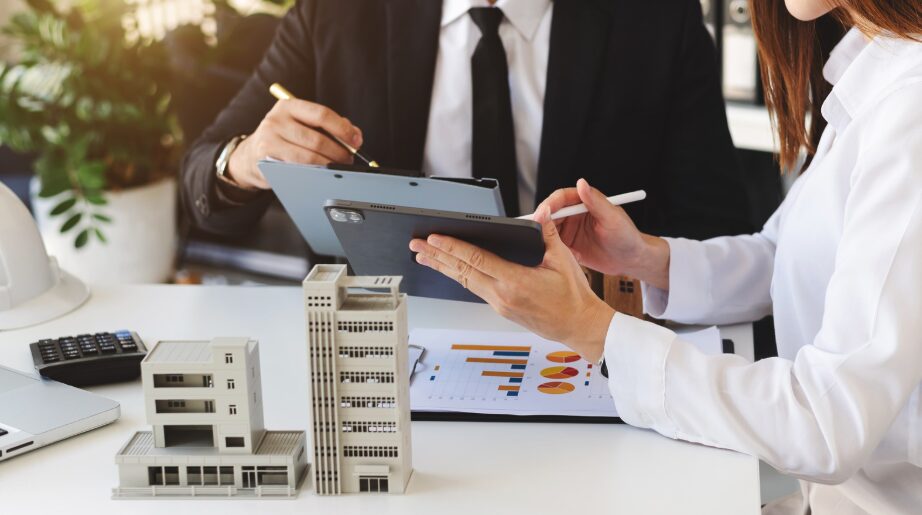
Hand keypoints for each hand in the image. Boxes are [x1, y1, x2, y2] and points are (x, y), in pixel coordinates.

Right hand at [226, 99, 362, 189]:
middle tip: (348, 159)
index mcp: (289, 106)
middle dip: (339, 152)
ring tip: (338, 168)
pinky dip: (315, 173)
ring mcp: (269, 140)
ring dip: (329, 165)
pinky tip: (322, 174)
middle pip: (317, 139)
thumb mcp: (303, 124)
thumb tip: (354, 134)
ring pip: (309, 157)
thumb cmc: (284, 138)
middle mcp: (276, 120)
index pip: (321, 114)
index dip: (343, 129)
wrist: (251, 155)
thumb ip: (329, 126)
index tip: (356, 141)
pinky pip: (298, 170)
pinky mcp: (266, 160)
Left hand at [409, 207, 614, 362]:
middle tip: (417, 246)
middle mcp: (502, 295)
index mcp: (515, 281)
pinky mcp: (501, 309)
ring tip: (424, 257)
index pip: (475, 260)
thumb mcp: (563, 259)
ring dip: (443, 268)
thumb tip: (540, 214)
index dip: (452, 247)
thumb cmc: (572, 297)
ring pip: (464, 282)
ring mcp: (499, 305)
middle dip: (436, 257)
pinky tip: (451, 271)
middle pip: (462, 272)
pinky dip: (459, 277)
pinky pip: (474, 289)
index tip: (435, 238)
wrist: (578, 325)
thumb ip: (547, 234)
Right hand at [541, 179, 670, 289]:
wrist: (631, 260)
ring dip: (544, 235)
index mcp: (584, 203)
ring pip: (549, 230)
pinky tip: (554, 253)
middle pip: (550, 214)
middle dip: (542, 220)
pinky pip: (554, 246)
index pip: (561, 198)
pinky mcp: (569, 247)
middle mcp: (574, 215)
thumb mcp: (612, 217)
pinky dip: (551, 249)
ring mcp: (570, 231)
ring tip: (544, 242)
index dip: (550, 204)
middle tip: (536, 229)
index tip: (543, 212)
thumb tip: (582, 183)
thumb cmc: (627, 236)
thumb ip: (596, 201)